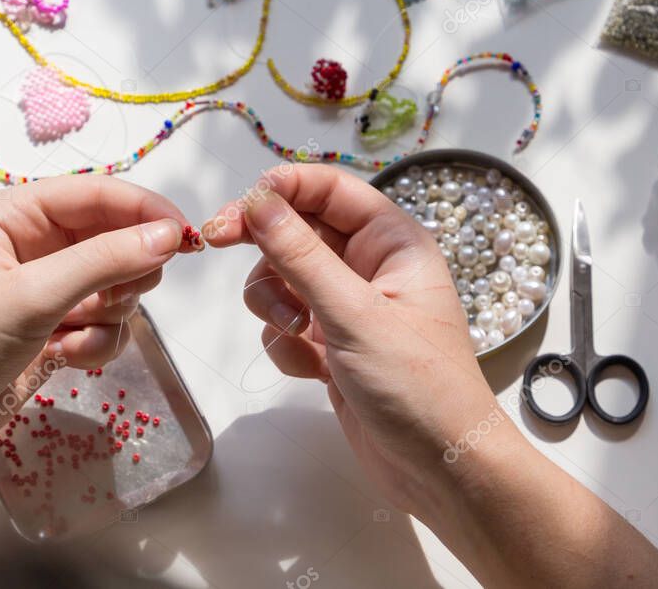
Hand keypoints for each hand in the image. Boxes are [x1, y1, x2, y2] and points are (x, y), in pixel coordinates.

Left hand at [0, 176, 192, 458]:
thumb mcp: (31, 296)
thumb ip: (104, 261)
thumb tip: (169, 235)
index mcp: (17, 213)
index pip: (100, 194)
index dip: (146, 211)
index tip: (187, 238)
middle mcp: (35, 243)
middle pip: (117, 239)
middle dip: (124, 274)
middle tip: (112, 300)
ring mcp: (48, 287)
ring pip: (118, 285)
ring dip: (109, 314)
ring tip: (73, 334)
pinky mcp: (55, 327)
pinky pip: (107, 323)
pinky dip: (98, 342)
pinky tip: (66, 357)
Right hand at [203, 165, 510, 517]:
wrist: (440, 470)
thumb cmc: (417, 386)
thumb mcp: (354, 315)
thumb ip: (300, 255)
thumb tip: (257, 199)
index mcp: (393, 242)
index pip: (329, 189)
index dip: (281, 188)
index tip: (237, 205)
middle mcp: (370, 267)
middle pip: (297, 231)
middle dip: (264, 247)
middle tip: (216, 242)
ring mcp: (348, 308)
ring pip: (283, 280)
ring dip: (275, 305)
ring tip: (298, 337)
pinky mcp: (331, 346)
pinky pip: (286, 325)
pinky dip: (287, 345)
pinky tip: (312, 371)